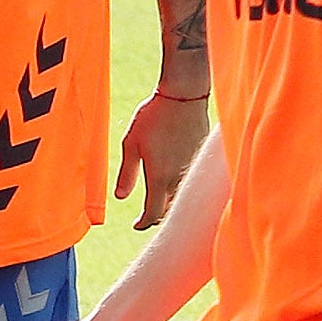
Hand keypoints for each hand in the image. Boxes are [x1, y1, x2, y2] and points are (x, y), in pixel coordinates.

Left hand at [113, 91, 208, 229]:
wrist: (183, 96)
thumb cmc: (153, 116)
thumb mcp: (131, 144)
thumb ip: (126, 173)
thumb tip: (120, 197)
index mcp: (159, 177)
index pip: (153, 214)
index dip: (143, 223)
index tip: (136, 225)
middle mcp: (178, 178)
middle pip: (170, 210)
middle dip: (157, 215)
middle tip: (146, 215)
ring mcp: (193, 170)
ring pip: (182, 198)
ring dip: (171, 204)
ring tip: (160, 202)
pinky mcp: (201, 160)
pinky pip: (192, 183)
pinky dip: (182, 190)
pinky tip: (174, 183)